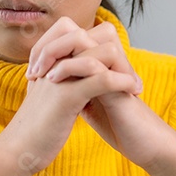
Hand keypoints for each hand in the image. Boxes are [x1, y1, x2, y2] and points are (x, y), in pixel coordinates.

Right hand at [0, 18, 136, 172]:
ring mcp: (59, 77)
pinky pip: (101, 79)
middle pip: (91, 35)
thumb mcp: (46, 96)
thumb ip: (59, 80)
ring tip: (135, 86)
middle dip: (117, 53)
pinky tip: (131, 92)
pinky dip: (122, 82)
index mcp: (49, 61)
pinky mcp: (66, 96)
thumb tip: (77, 74)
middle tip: (130, 76)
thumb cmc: (35, 128)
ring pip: (100, 53)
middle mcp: (53, 63)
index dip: (101, 46)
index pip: (77, 33)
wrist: (17, 150)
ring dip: (124, 67)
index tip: (116, 69)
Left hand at [24, 17, 175, 175]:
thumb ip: (75, 89)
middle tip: (33, 68)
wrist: (145, 144)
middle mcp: (105, 61)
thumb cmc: (118, 126)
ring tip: (41, 74)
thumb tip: (52, 86)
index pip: (69, 39)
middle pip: (75, 31)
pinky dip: (71, 67)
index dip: (46, 47)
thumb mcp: (88, 104)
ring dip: (57, 52)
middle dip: (48, 44)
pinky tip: (54, 81)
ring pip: (85, 40)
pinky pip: (94, 63)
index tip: (30, 70)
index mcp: (96, 63)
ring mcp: (113, 69)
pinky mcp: (119, 83)